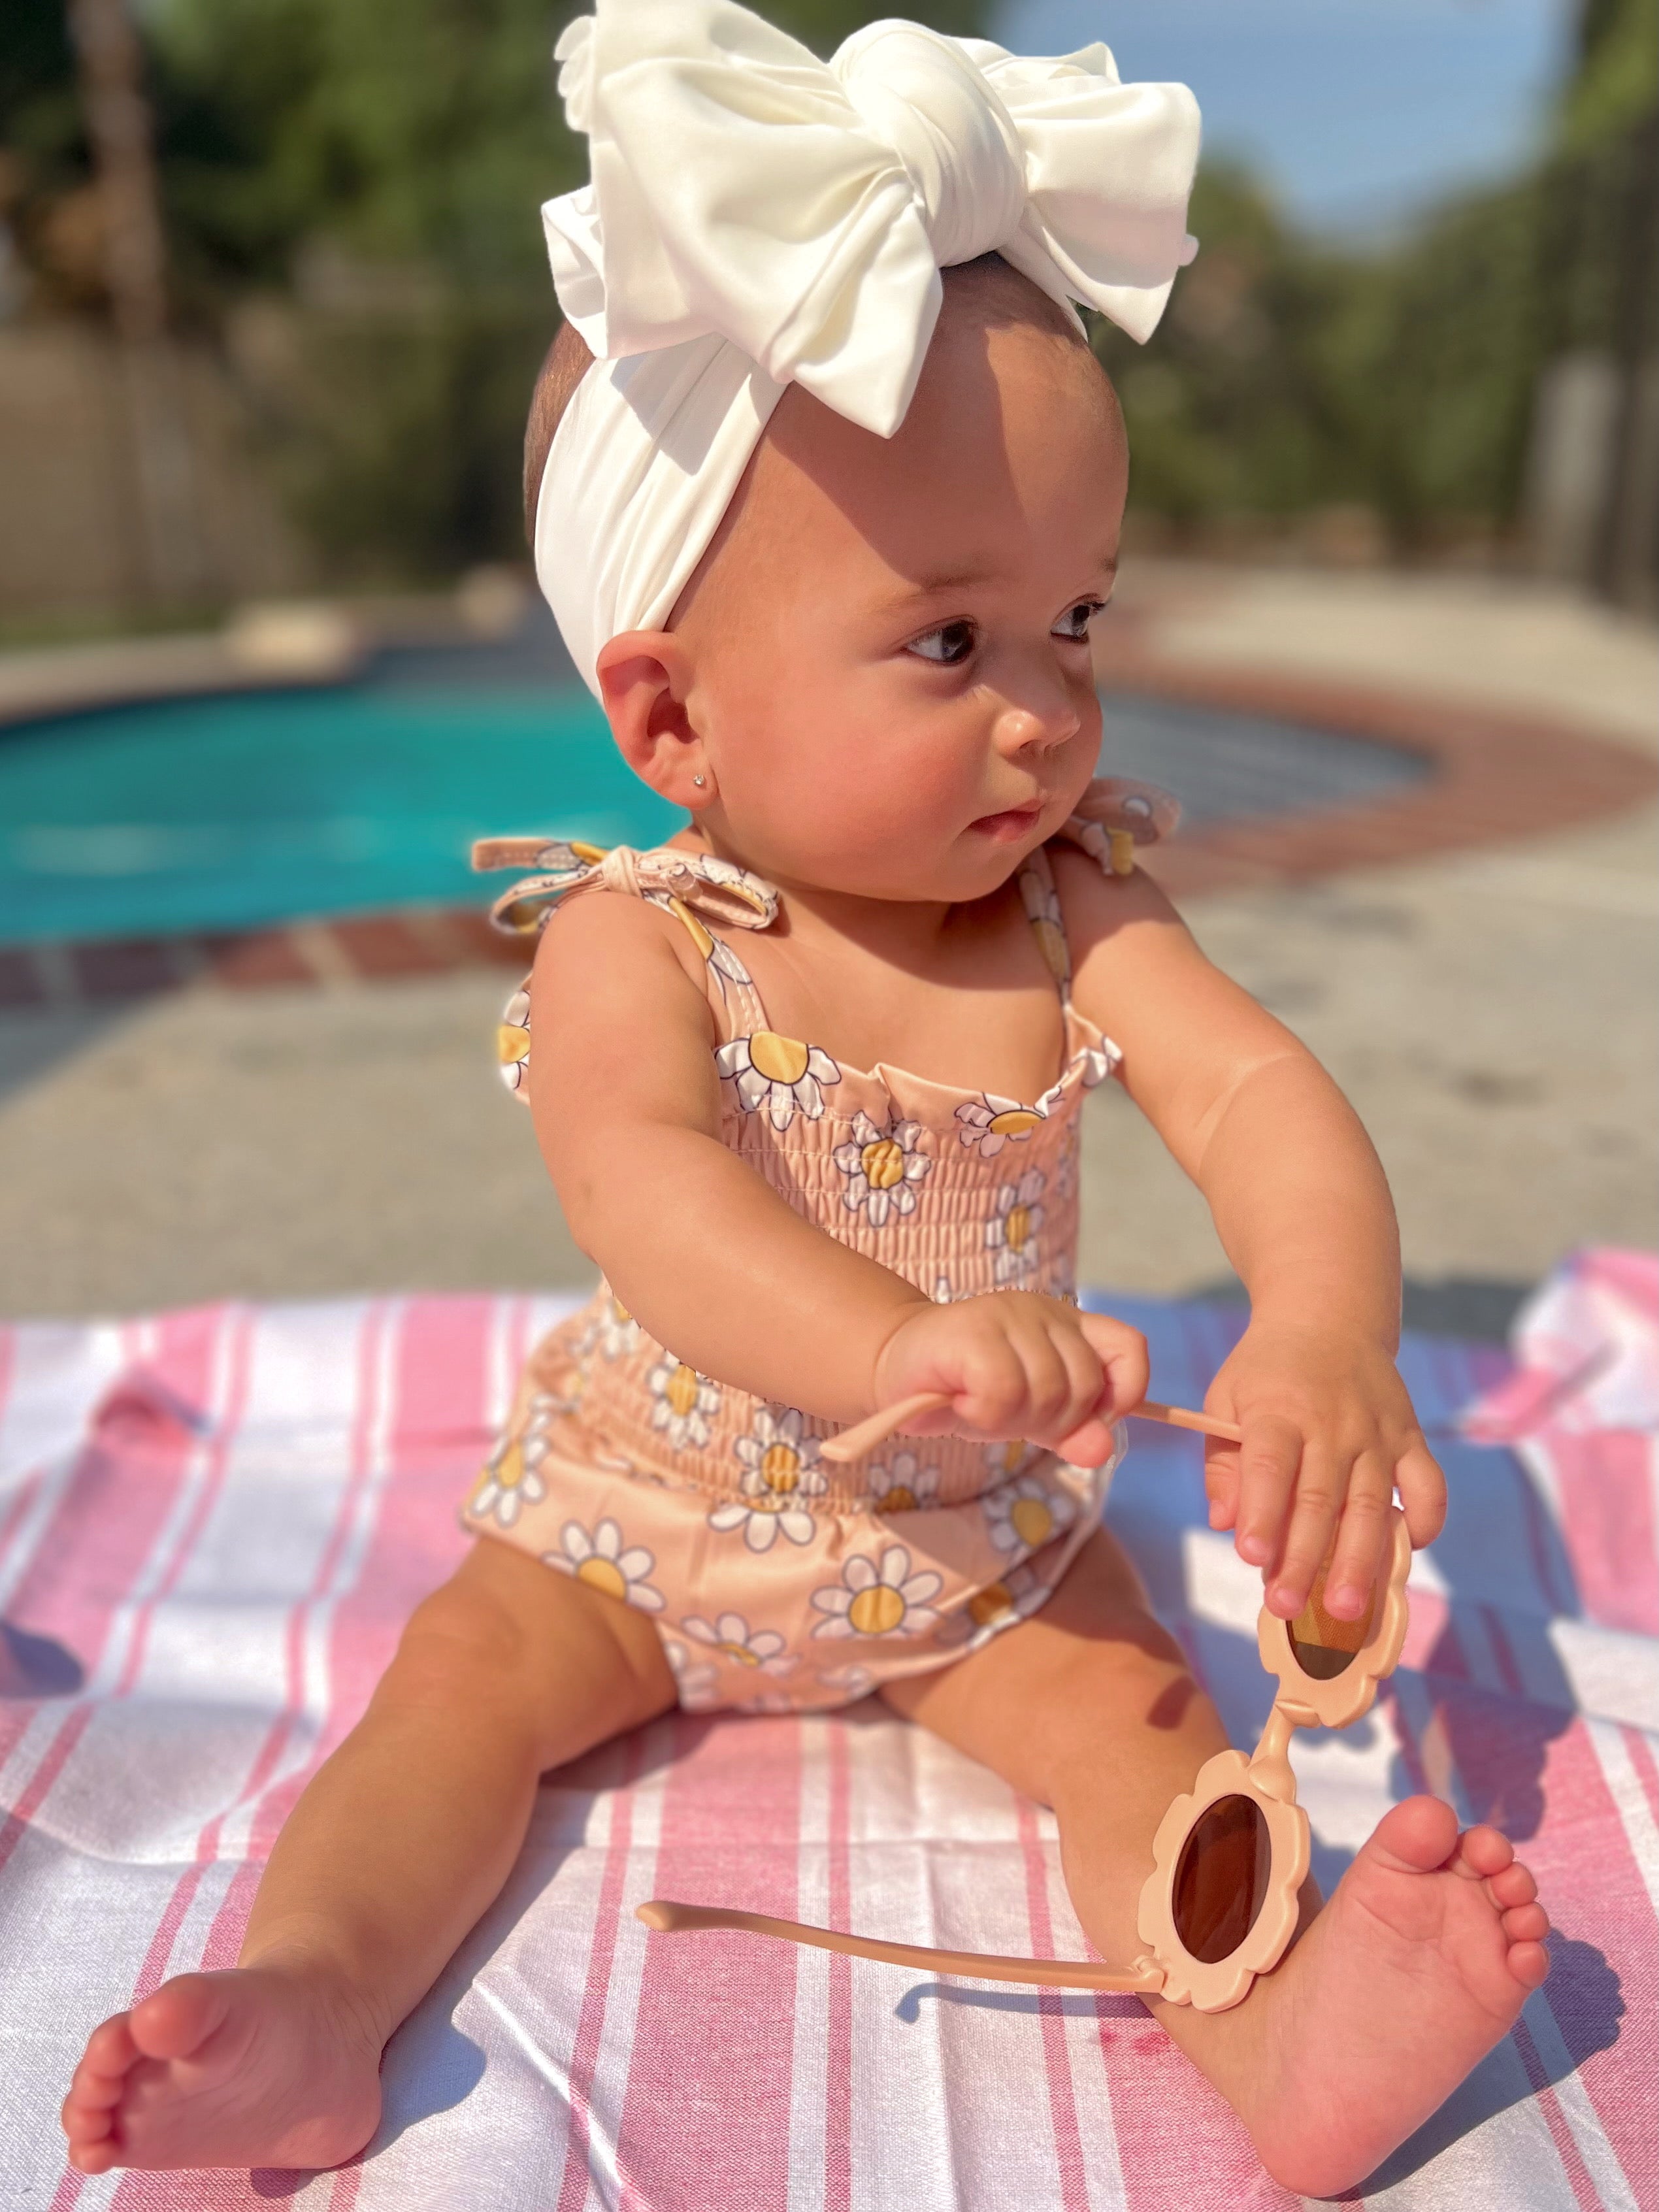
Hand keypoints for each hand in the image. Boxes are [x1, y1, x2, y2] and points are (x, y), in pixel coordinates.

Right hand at [870, 1293, 1148, 1468]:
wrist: (896, 1370)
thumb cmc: (965, 1392)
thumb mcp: (1028, 1418)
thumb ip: (1070, 1432)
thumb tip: (1102, 1450)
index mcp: (1067, 1326)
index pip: (1129, 1348)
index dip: (1124, 1392)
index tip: (1090, 1421)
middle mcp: (1043, 1311)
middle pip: (1085, 1384)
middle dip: (1051, 1421)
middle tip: (1006, 1415)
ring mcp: (1007, 1314)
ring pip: (1046, 1389)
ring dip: (1010, 1420)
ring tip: (978, 1407)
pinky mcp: (972, 1329)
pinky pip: (1003, 1390)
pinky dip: (983, 1414)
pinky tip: (960, 1403)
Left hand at [1201, 1320, 1444, 1622]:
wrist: (1329, 1318)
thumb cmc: (1267, 1372)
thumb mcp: (1227, 1399)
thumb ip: (1224, 1463)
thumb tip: (1225, 1523)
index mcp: (1279, 1410)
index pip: (1270, 1466)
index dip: (1262, 1513)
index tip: (1252, 1558)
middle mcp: (1333, 1423)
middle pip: (1319, 1499)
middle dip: (1303, 1560)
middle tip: (1286, 1607)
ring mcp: (1377, 1432)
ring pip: (1370, 1504)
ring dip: (1359, 1560)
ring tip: (1345, 1609)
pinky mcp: (1410, 1437)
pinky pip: (1428, 1485)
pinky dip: (1424, 1521)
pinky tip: (1406, 1552)